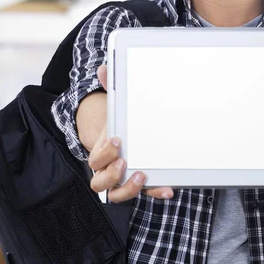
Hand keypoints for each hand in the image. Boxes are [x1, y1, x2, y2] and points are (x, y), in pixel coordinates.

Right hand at [88, 65, 173, 202]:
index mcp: (101, 152)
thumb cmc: (121, 123)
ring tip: (142, 176)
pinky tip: (168, 188)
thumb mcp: (117, 105)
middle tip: (124, 161)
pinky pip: (145, 194)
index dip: (104, 153)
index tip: (118, 140)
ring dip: (128, 189)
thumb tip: (104, 68)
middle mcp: (109, 169)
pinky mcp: (141, 184)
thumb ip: (110, 86)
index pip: (95, 160)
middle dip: (111, 174)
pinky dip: (155, 192)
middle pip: (99, 183)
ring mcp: (124, 180)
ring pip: (116, 195)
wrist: (128, 134)